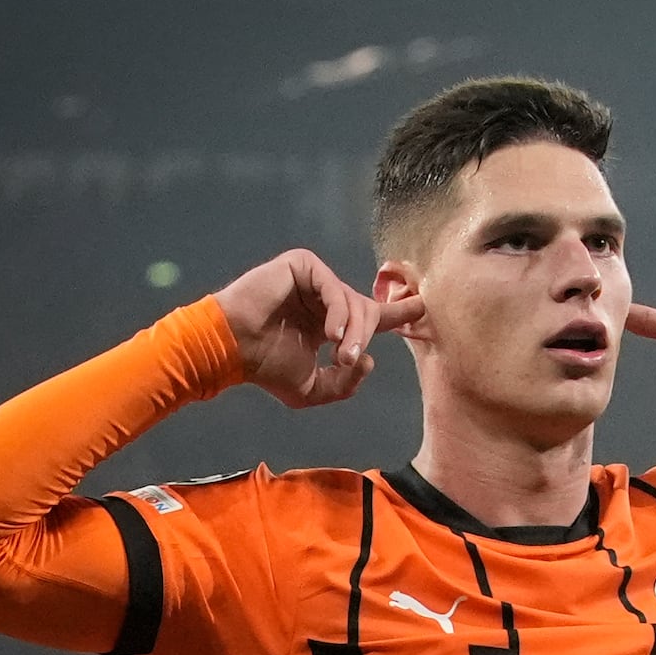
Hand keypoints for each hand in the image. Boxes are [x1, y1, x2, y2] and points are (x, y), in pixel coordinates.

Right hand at [215, 249, 424, 407]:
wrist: (232, 349)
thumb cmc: (265, 368)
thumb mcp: (312, 389)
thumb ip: (345, 382)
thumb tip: (368, 358)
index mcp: (328, 323)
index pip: (371, 316)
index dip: (398, 313)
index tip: (423, 307)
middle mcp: (324, 299)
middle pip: (367, 310)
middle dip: (366, 334)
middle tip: (349, 358)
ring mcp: (313, 280)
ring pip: (353, 301)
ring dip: (353, 331)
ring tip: (339, 353)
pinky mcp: (302, 265)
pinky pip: (334, 287)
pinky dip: (338, 312)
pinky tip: (330, 334)